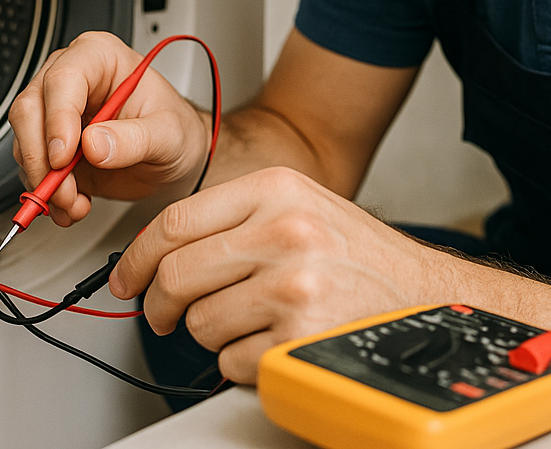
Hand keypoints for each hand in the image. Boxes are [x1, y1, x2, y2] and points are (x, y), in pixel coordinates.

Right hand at [8, 31, 208, 225]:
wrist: (177, 159)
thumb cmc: (178, 130)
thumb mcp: (170, 134)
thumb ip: (136, 138)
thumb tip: (94, 144)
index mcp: (101, 58)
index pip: (63, 78)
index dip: (57, 118)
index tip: (64, 156)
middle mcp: (74, 81)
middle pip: (30, 109)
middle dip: (41, 158)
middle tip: (63, 189)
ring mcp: (58, 114)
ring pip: (25, 142)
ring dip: (44, 183)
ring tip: (75, 202)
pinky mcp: (52, 146)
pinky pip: (31, 169)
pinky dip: (46, 195)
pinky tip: (72, 205)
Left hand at [109, 166, 465, 382]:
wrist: (422, 294)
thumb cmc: (359, 253)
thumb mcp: (300, 205)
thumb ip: (235, 218)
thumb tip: (161, 248)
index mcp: (277, 189)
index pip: (175, 222)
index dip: (138, 257)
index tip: (128, 277)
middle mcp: (284, 231)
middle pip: (176, 275)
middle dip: (159, 305)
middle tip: (164, 314)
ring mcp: (293, 286)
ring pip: (200, 324)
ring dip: (212, 334)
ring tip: (251, 320)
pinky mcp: (298, 339)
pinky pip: (231, 362)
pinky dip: (243, 361)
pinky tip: (276, 339)